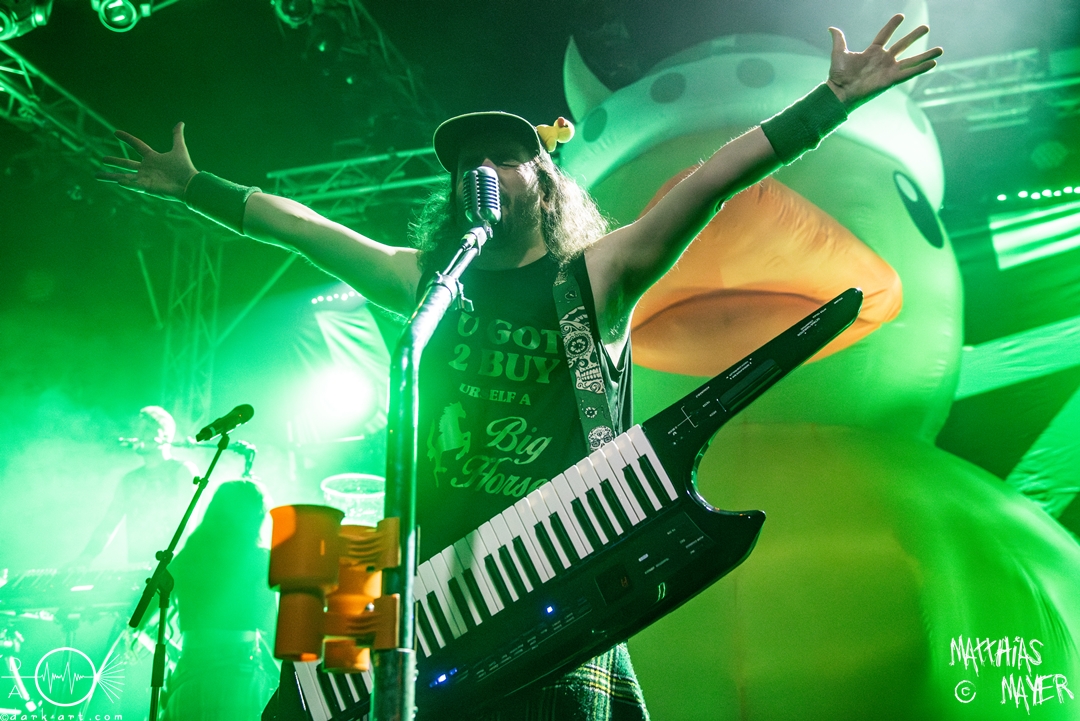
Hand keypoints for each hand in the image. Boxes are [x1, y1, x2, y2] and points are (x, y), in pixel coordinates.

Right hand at [96, 122, 197, 200]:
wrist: (190, 184)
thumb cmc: (185, 168)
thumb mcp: (179, 149)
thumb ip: (177, 136)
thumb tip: (180, 123)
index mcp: (152, 158)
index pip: (137, 145)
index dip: (127, 138)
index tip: (116, 132)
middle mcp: (146, 168)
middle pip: (126, 164)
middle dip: (114, 162)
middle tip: (102, 159)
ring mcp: (145, 179)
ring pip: (124, 177)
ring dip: (111, 176)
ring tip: (97, 175)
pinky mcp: (147, 188)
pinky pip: (134, 185)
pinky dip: (127, 184)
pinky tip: (118, 181)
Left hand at [825, 14, 941, 109]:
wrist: (839, 92)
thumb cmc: (838, 75)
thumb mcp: (839, 53)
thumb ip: (839, 39)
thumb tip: (831, 28)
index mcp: (872, 52)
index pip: (885, 35)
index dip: (892, 26)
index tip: (901, 16)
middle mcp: (883, 60)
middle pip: (903, 45)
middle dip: (914, 36)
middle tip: (926, 27)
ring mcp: (888, 70)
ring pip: (911, 60)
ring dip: (925, 55)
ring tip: (940, 49)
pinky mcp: (891, 80)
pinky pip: (909, 73)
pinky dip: (921, 69)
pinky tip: (933, 64)